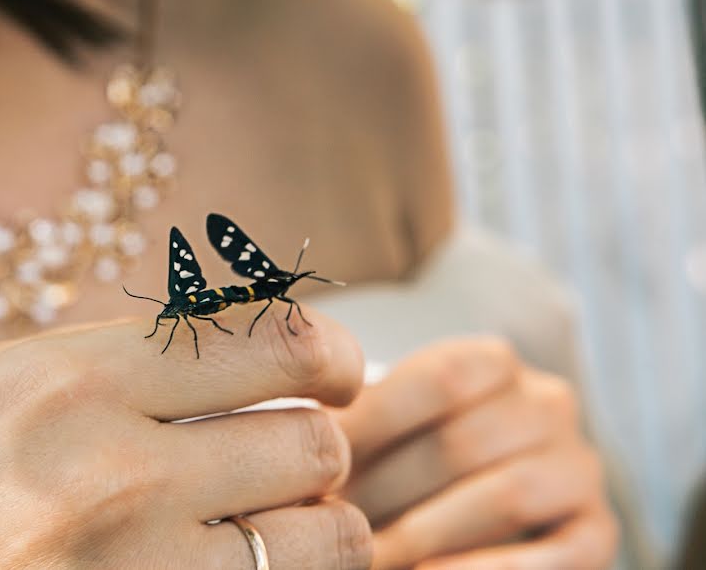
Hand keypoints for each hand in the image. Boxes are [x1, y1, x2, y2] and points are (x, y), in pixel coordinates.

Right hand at [0, 307, 371, 568]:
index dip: (331, 351)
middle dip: (320, 450)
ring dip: (319, 530)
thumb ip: (120, 355)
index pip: (275, 341)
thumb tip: (233, 342)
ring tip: (276, 524)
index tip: (333, 371)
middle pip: (314, 446)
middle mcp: (117, 476)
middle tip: (292, 456)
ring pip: (325, 543)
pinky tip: (237, 566)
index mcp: (79, 383)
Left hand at [335, 337, 616, 569]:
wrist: (480, 496)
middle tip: (331, 524)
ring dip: (426, 534)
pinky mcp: (599, 530)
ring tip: (368, 556)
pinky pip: (554, 555)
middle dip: (385, 491)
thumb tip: (313, 443)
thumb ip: (362, 425)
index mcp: (496, 362)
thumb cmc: (416, 456)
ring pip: (505, 496)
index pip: (441, 378)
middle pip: (463, 443)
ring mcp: (579, 466)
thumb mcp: (394, 425)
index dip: (376, 422)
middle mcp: (548, 404)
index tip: (319, 463)